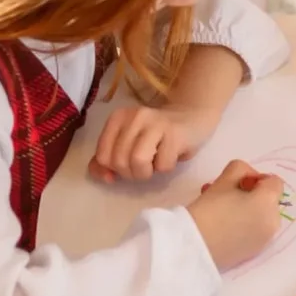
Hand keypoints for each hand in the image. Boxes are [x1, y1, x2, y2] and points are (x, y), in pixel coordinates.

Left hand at [91, 102, 221, 181]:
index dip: (114, 169)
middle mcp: (134, 116)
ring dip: (147, 173)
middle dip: (132, 173)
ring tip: (155, 164)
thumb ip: (109, 161)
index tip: (128, 165)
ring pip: (138, 161)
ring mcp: (155, 123)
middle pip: (120, 161)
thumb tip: (106, 178)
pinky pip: (162, 165)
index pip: (102, 156)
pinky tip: (171, 156)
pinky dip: (166, 168)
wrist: (192, 117)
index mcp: (117, 118)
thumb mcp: (128, 144)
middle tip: (145, 166)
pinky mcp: (175, 133)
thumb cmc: (156, 136)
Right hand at [186, 158, 285, 268]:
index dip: (257, 178)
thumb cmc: (209, 210)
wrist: (195, 247)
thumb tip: (249, 179)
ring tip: (222, 213)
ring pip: (262, 217)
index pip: (274, 181)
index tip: (237, 184)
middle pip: (268, 200)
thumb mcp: (224, 179)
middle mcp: (273, 222)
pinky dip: (246, 227)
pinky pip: (256, 233)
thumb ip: (241, 169)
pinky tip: (225, 228)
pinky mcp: (255, 253)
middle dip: (252, 196)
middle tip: (226, 197)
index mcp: (269, 202)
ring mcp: (265, 240)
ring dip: (248, 211)